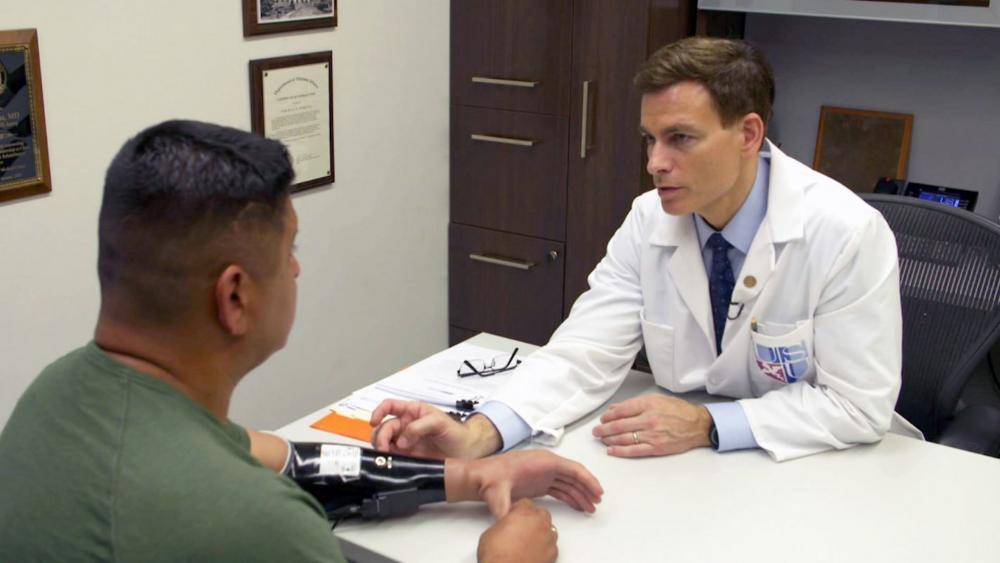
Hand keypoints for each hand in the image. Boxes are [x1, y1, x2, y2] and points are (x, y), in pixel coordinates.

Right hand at [370, 400, 500, 458]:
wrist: (466, 452)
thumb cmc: (456, 432)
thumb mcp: (439, 422)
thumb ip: (419, 427)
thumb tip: (402, 439)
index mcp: (412, 412)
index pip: (390, 406)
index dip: (379, 411)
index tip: (374, 421)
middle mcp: (406, 425)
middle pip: (384, 427)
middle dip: (380, 436)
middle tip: (384, 447)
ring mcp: (405, 442)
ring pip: (384, 442)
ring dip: (381, 447)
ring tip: (386, 455)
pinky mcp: (407, 457)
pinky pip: (391, 456)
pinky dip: (386, 459)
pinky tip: (389, 462)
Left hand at [447, 449, 602, 517]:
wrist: (478, 478)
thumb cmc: (488, 480)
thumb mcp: (496, 493)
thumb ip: (504, 506)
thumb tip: (507, 517)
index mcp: (542, 461)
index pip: (572, 468)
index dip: (587, 480)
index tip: (598, 492)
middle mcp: (545, 465)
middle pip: (573, 476)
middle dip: (587, 489)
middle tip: (597, 504)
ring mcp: (542, 473)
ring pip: (568, 483)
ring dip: (580, 494)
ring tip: (590, 509)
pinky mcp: (538, 483)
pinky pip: (560, 488)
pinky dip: (570, 497)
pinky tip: (577, 506)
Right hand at [477, 499, 557, 562]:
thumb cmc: (497, 555)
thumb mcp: (491, 532)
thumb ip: (503, 524)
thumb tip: (503, 528)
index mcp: (524, 513)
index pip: (526, 503)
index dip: (519, 509)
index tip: (515, 515)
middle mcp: (539, 523)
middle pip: (542, 514)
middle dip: (534, 518)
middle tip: (523, 527)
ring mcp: (548, 538)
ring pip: (550, 529)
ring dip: (541, 532)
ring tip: (529, 541)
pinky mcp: (553, 553)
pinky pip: (552, 546)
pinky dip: (545, 548)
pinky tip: (535, 552)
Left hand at [591, 394, 711, 457]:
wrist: (697, 424)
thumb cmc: (678, 411)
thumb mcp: (656, 399)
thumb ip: (635, 404)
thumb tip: (615, 409)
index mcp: (648, 404)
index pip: (620, 410)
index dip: (608, 416)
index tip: (602, 419)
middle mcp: (648, 419)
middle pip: (619, 425)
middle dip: (604, 429)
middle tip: (596, 431)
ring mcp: (652, 434)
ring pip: (624, 438)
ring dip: (609, 440)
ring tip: (602, 440)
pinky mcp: (656, 447)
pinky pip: (634, 450)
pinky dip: (620, 451)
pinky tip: (612, 451)